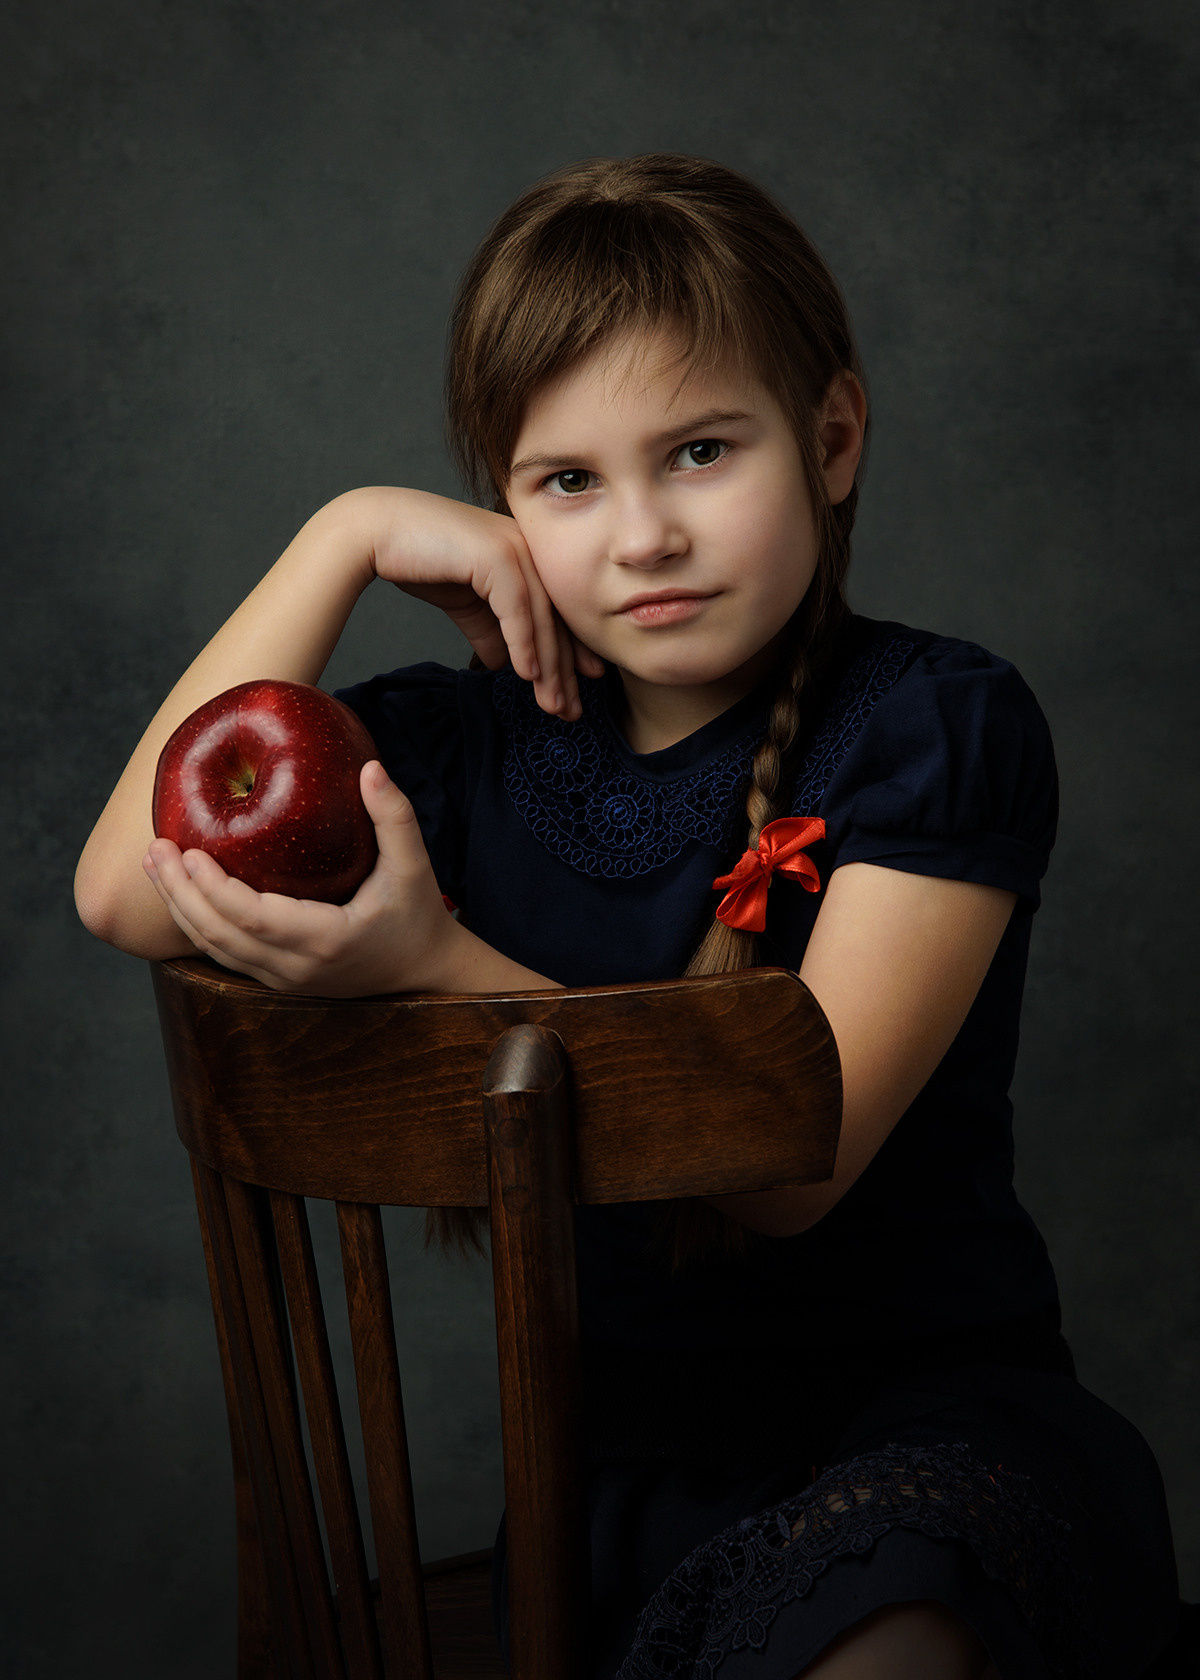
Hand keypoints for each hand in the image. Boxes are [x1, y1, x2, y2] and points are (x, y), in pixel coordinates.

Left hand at [141, 761, 466, 996]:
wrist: (424, 970)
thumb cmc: (418, 914)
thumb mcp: (413, 866)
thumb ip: (394, 816)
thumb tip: (370, 768)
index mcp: (327, 941)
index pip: (254, 919)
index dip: (214, 889)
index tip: (188, 852)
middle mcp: (298, 968)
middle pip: (219, 936)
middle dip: (180, 894)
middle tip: (155, 850)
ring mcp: (285, 980)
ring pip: (215, 950)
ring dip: (180, 909)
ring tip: (157, 866)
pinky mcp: (278, 980)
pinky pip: (226, 954)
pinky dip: (198, 923)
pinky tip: (181, 892)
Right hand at [367, 488, 603, 718]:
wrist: (377, 531)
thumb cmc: (418, 559)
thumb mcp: (464, 603)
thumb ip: (488, 630)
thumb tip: (502, 665)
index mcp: (525, 555)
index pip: (554, 613)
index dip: (569, 655)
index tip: (577, 692)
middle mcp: (527, 548)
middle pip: (555, 619)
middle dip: (565, 670)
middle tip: (572, 712)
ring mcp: (513, 547)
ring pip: (540, 617)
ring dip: (548, 667)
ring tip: (553, 705)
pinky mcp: (494, 554)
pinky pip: (516, 609)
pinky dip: (523, 644)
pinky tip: (527, 675)